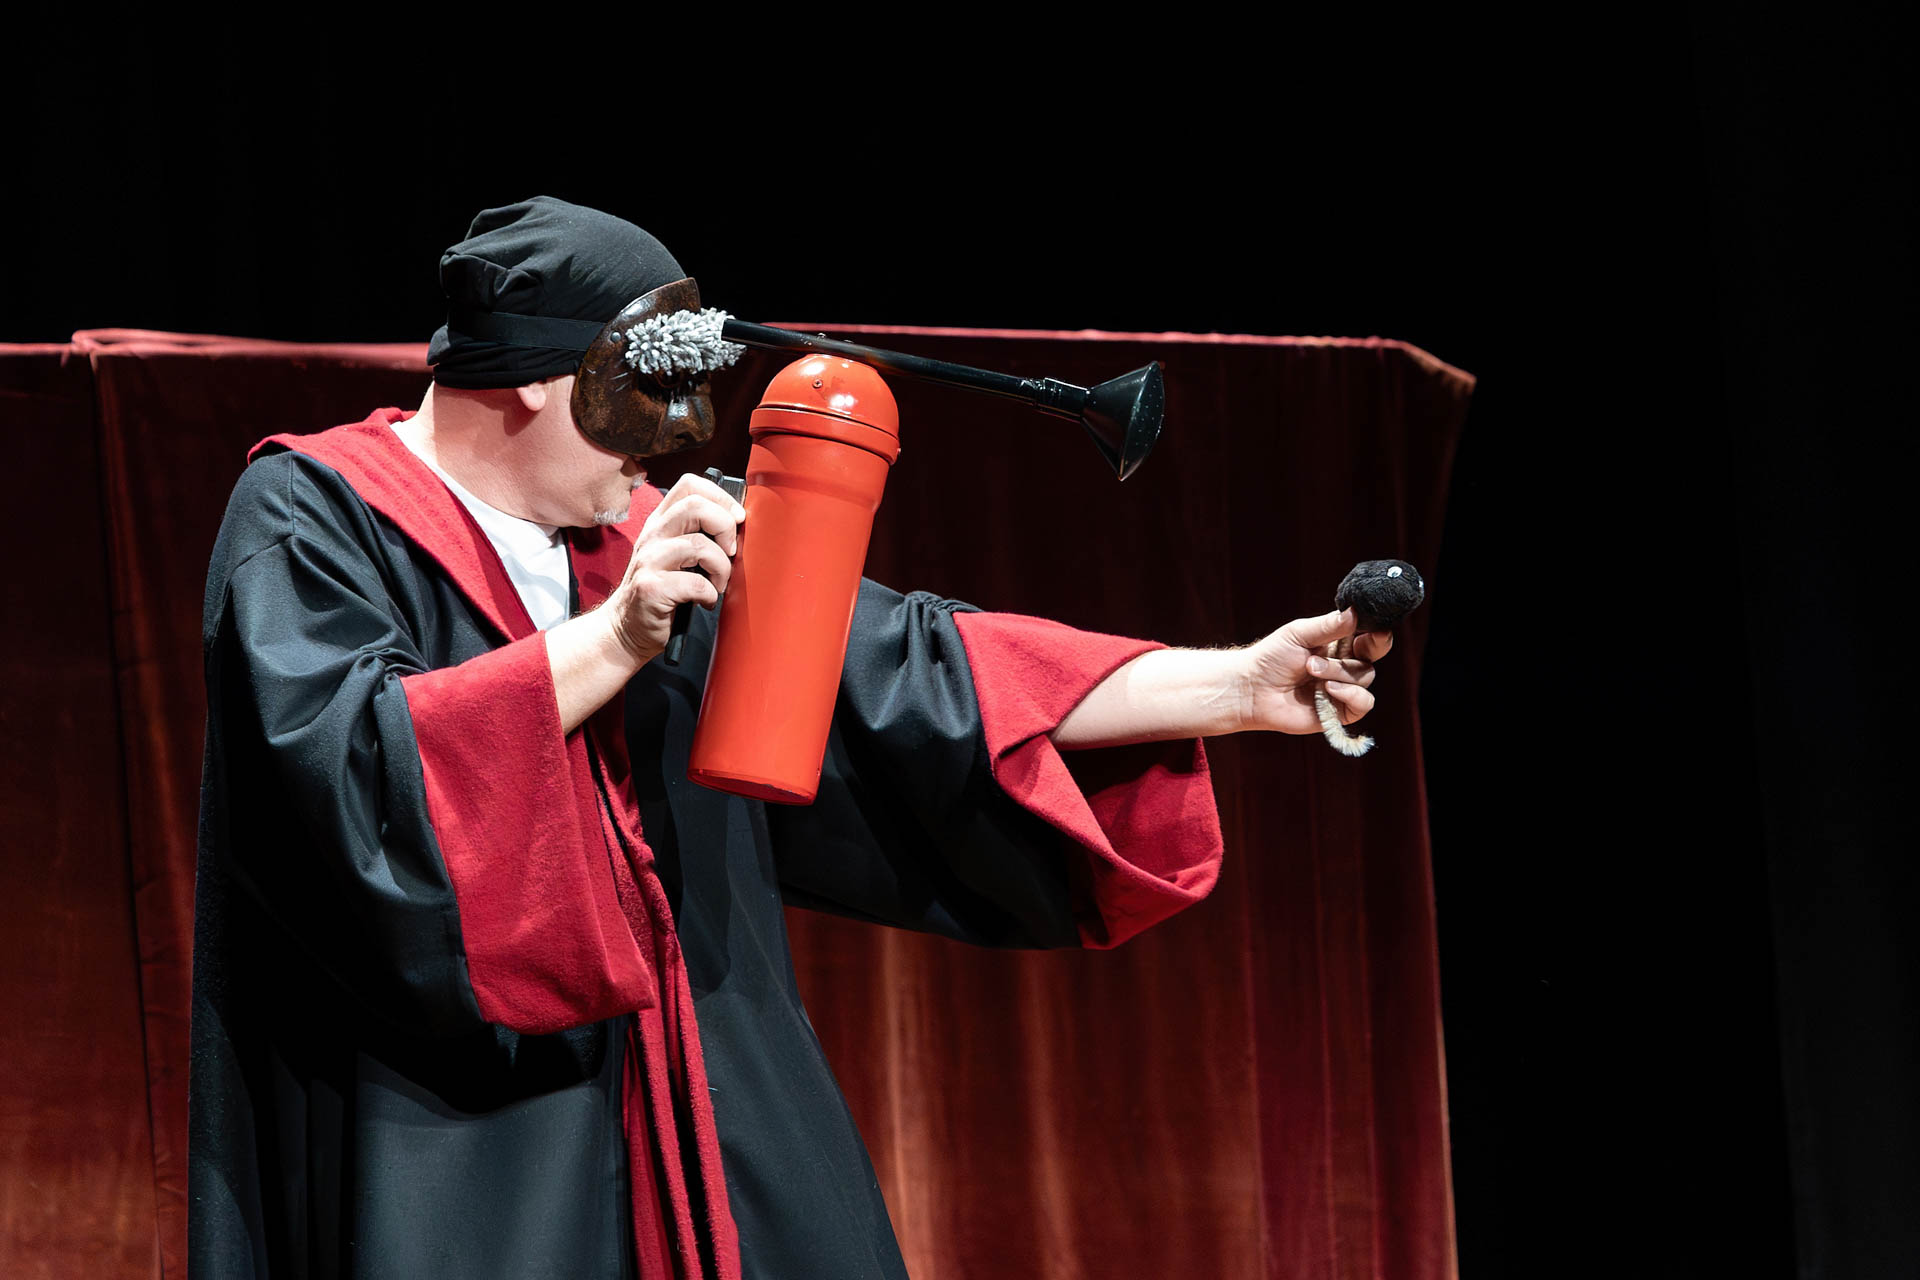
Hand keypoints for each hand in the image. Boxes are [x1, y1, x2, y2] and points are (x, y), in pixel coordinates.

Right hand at [602, 472, 745, 664]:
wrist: (626, 629)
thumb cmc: (661, 591)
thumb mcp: (675, 555)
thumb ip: (697, 534)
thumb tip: (738, 521)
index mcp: (661, 522)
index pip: (690, 485)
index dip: (720, 497)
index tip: (736, 519)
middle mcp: (653, 535)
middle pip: (696, 506)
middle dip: (725, 527)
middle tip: (730, 551)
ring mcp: (648, 560)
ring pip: (699, 546)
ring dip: (722, 568)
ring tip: (718, 583)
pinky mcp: (651, 588)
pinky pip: (695, 584)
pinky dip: (710, 594)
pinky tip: (705, 601)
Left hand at [1238, 608, 1391, 735]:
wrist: (1252, 689)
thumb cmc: (1272, 658)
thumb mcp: (1299, 633)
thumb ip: (1329, 625)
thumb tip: (1356, 612)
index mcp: (1338, 645)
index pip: (1369, 637)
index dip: (1377, 633)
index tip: (1376, 629)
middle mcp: (1344, 666)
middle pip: (1371, 657)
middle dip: (1352, 654)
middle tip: (1322, 655)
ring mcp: (1343, 689)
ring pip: (1365, 677)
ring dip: (1338, 672)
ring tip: (1309, 670)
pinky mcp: (1340, 711)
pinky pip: (1364, 703)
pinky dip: (1350, 694)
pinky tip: (1327, 689)